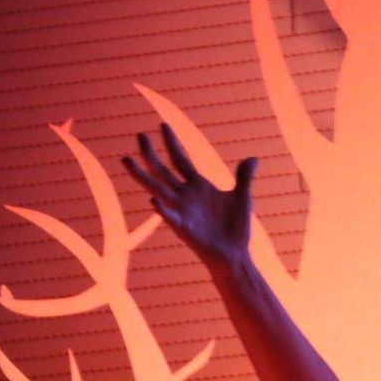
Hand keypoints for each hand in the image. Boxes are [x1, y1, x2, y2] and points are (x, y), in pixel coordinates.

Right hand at [123, 124, 256, 268]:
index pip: (181, 159)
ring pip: (157, 188)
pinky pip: (170, 217)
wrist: (235, 254)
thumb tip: (253, 158)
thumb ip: (243, 178)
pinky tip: (153, 200)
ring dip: (142, 175)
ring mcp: (182, 211)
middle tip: (140, 135)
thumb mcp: (242, 198)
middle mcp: (185, 196)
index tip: (163, 125)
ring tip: (126, 160)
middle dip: (151, 153)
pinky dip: (163, 209)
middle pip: (163, 170)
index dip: (172, 143)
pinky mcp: (184, 228)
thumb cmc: (236, 228)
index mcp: (198, 186)